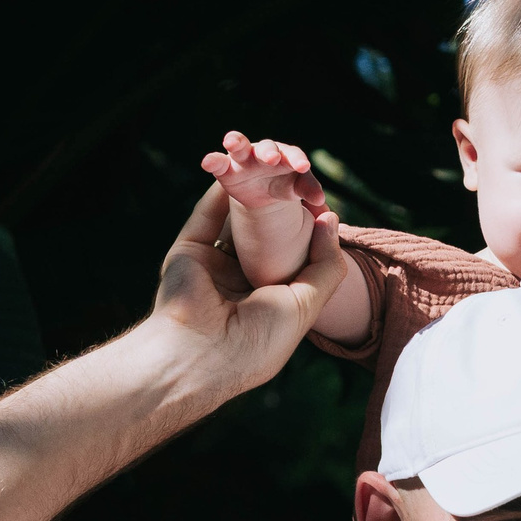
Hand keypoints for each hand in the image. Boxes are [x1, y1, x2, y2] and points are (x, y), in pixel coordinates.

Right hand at [152, 185, 349, 392]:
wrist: (200, 354)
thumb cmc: (258, 338)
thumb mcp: (307, 304)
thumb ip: (325, 264)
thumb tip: (330, 218)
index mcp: (271, 300)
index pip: (293, 257)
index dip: (308, 232)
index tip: (325, 203)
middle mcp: (241, 281)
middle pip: (266, 234)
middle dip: (282, 208)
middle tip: (300, 178)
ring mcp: (214, 265)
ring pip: (237, 220)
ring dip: (254, 194)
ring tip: (274, 166)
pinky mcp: (190, 250)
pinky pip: (207, 213)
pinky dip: (222, 190)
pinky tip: (243, 167)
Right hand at [200, 131, 326, 211]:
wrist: (262, 191)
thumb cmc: (283, 185)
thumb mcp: (297, 189)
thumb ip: (309, 191)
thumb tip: (322, 202)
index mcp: (287, 158)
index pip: (294, 157)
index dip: (298, 160)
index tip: (304, 167)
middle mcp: (265, 153)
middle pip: (268, 148)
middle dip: (269, 152)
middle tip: (272, 159)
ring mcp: (244, 158)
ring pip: (240, 146)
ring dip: (236, 142)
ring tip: (231, 142)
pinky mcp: (226, 168)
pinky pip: (218, 162)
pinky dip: (213, 160)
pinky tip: (207, 162)